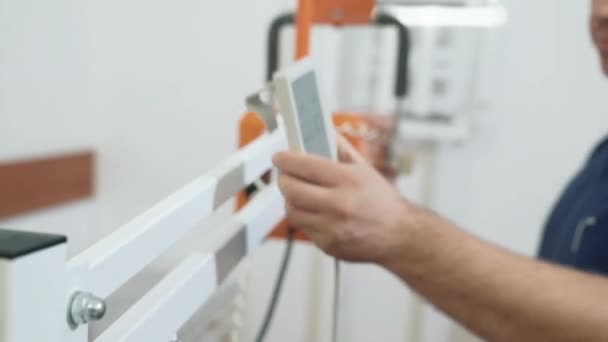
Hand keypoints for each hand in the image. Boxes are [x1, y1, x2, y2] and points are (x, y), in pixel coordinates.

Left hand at [272, 135, 413, 263]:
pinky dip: (305, 218)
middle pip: (291, 189)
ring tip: (300, 193)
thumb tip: (319, 130)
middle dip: (284, 179)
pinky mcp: (328, 245)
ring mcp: (332, 228)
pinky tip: (315, 212)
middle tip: (286, 175)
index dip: (285, 159)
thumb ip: (339, 148)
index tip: (279, 157)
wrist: (399, 235)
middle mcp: (339, 204)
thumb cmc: (382, 201)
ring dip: (291, 199)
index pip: (304, 165)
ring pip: (292, 210)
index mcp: (348, 180)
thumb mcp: (364, 168)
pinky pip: (303, 228)